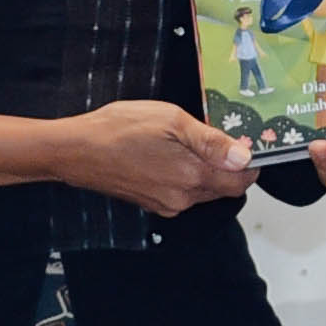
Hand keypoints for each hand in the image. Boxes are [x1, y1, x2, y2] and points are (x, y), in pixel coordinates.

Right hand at [55, 100, 254, 218]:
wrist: (75, 151)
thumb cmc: (118, 129)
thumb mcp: (170, 120)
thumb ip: (210, 141)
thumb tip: (243, 156)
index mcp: (192, 176)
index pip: (240, 181)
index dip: (250, 163)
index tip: (247, 144)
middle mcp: (183, 198)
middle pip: (223, 188)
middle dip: (228, 166)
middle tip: (218, 136)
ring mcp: (166, 204)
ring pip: (202, 191)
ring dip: (206, 171)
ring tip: (189, 142)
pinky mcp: (151, 204)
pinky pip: (182, 193)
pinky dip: (185, 177)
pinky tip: (169, 155)